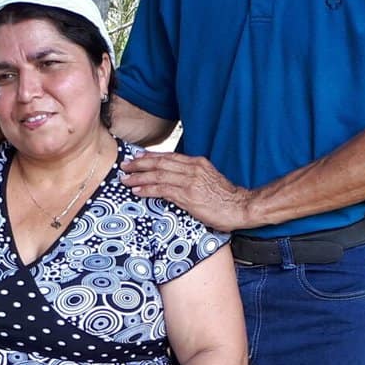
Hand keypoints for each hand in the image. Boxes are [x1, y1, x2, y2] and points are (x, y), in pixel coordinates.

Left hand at [119, 152, 260, 231]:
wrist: (240, 207)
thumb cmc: (225, 198)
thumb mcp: (209, 180)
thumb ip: (193, 176)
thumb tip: (175, 179)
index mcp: (198, 163)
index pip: (169, 157)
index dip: (151, 157)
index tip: (137, 157)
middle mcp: (192, 169)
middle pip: (160, 163)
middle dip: (140, 164)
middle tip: (125, 166)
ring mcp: (190, 182)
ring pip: (158, 175)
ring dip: (139, 177)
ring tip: (125, 179)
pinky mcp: (188, 196)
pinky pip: (162, 190)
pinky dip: (147, 190)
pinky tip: (137, 191)